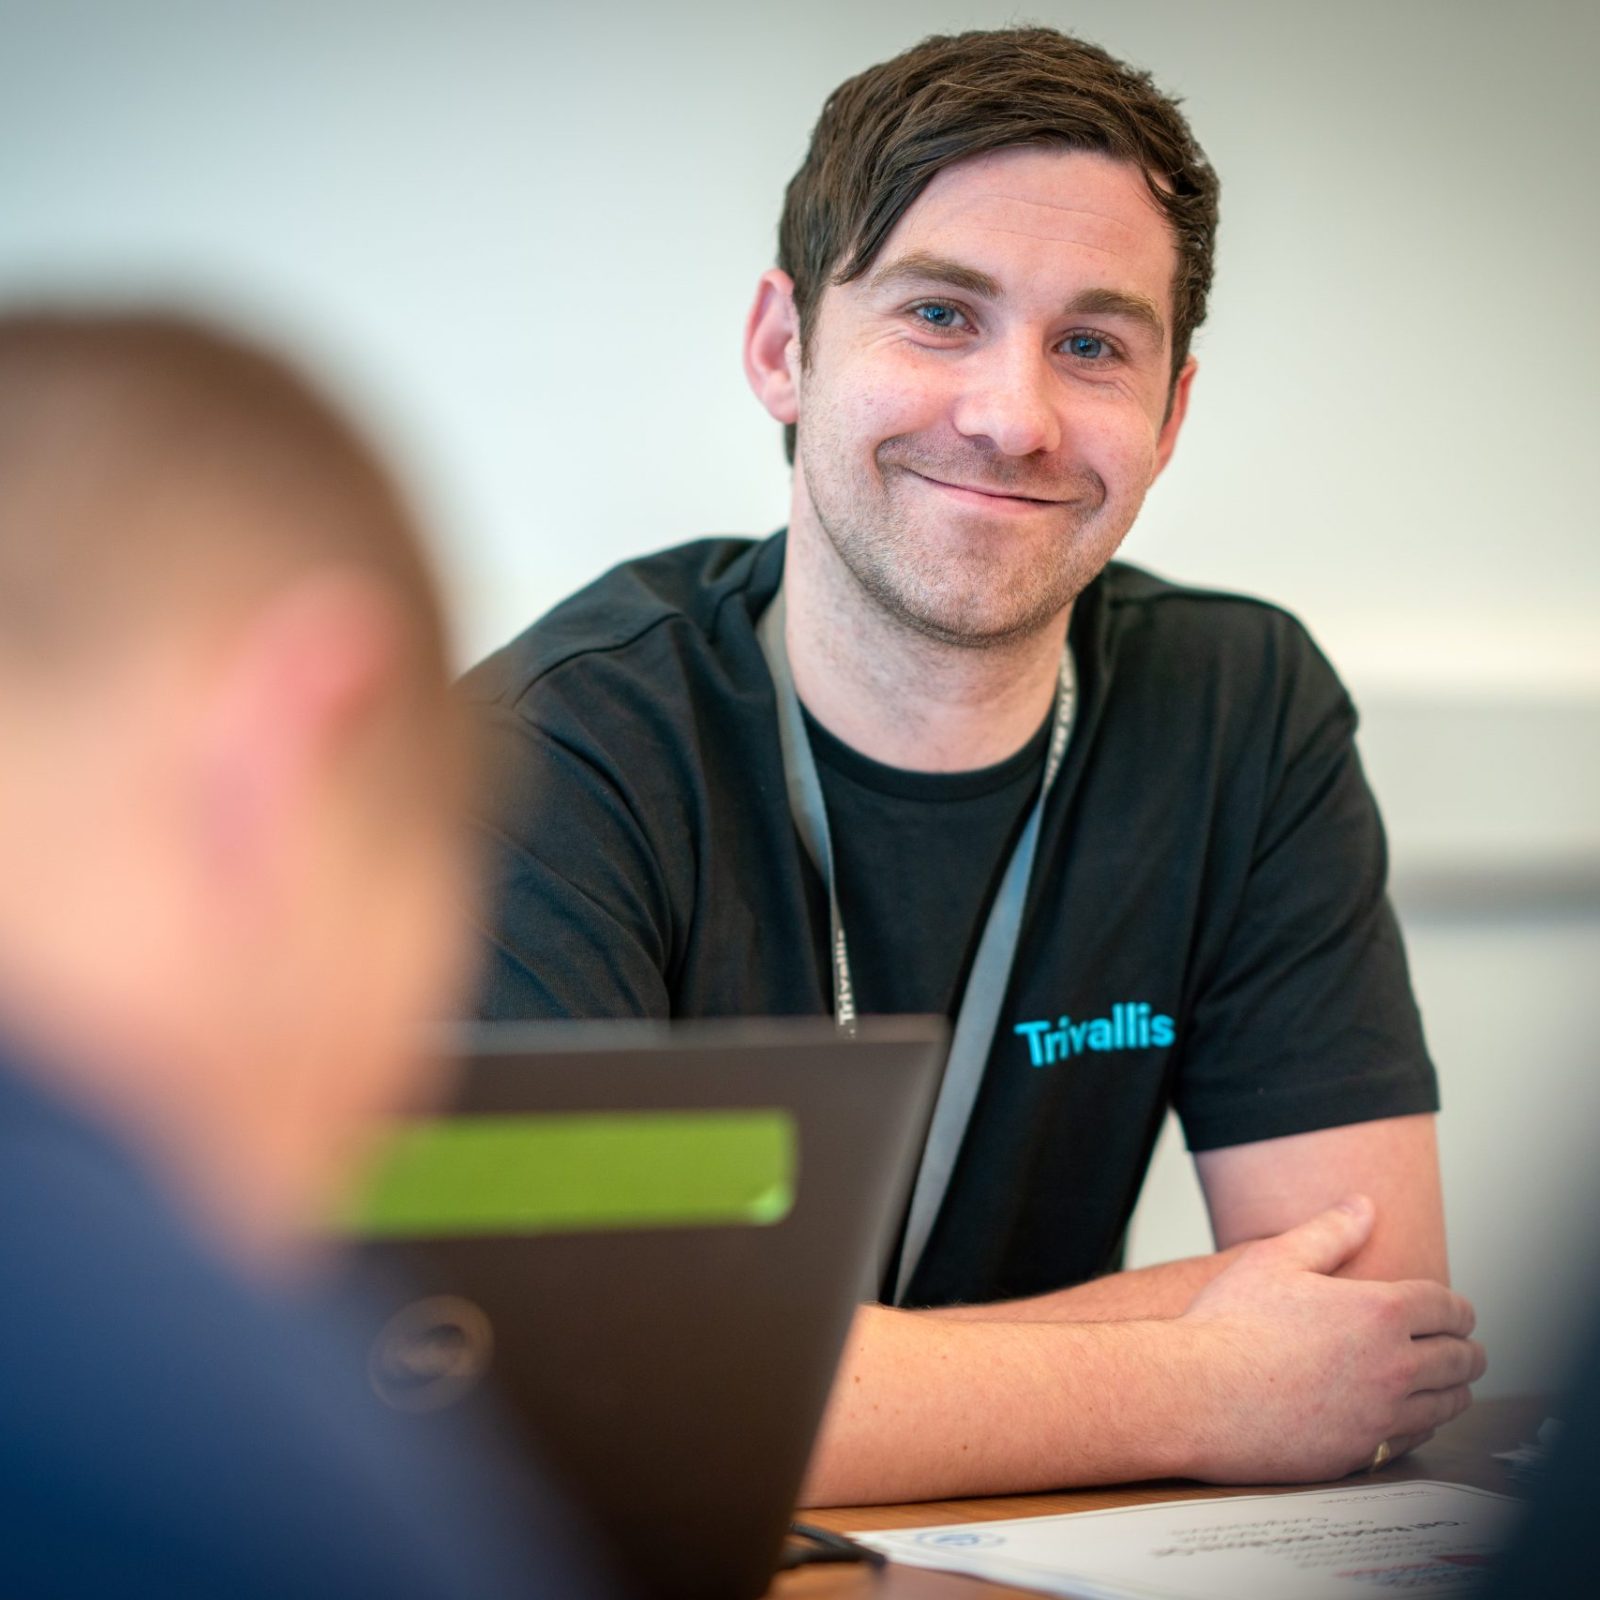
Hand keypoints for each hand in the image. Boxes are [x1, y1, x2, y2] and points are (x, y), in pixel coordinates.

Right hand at [1173, 1194, 1484, 1482]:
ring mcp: (1380, 1415)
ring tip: (1446, 1384)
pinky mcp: (1360, 1452)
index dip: (1459, 1307)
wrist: (1196, 1392)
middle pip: (1461, 1360)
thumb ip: (1329, 1231)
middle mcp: (1393, 1366)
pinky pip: (1412, 1441)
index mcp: (1380, 1312)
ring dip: (1453, 1391)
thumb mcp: (1276, 1259)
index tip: (1458, 1312)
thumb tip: (1363, 1206)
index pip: (1449, 1308)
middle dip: (1467, 1349)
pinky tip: (1406, 1417)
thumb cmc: (1229, 1324)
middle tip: (1465, 1348)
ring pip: (1446, 1406)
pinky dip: (1420, 1425)